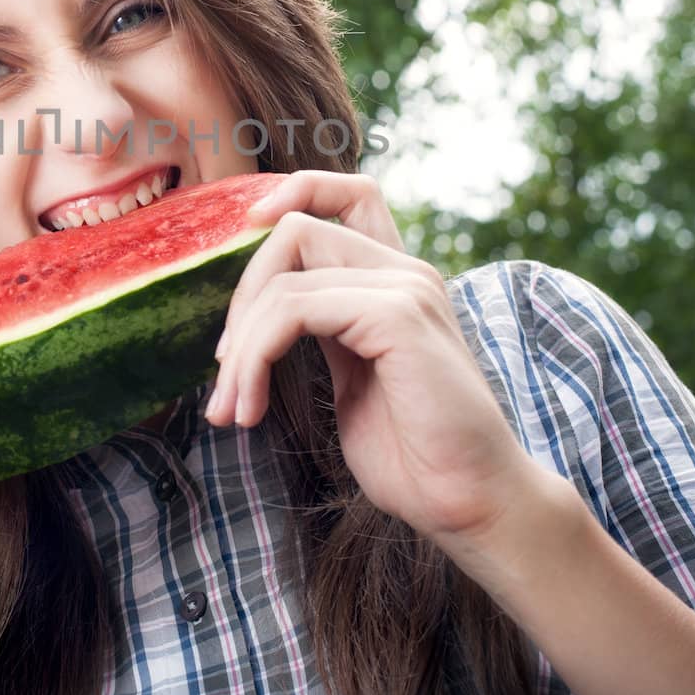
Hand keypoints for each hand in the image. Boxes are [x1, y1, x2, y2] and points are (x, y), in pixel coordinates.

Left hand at [205, 169, 537, 543]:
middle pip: (296, 228)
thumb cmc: (416, 453)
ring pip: (284, 274)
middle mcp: (405, 272)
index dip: (294, 192)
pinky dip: (255, 356)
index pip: (350, 193)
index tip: (245, 234)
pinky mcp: (398, 316)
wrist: (471, 502)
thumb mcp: (353, 376)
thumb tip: (255, 320)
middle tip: (224, 374)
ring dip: (240, 347)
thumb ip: (322, 332)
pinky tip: (252, 408)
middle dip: (241, 300)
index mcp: (396, 281)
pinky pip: (293, 310)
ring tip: (232, 408)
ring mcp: (406, 288)